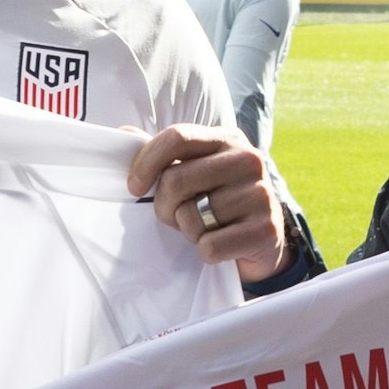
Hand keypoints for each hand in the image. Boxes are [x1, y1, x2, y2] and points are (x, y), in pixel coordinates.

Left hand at [127, 125, 287, 283]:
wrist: (264, 239)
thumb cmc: (218, 201)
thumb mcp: (195, 170)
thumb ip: (163, 154)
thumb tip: (122, 137)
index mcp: (227, 138)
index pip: (177, 137)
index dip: (146, 162)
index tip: (133, 187)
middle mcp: (248, 159)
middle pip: (176, 180)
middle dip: (164, 206)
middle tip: (175, 216)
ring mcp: (260, 194)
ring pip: (191, 217)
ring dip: (188, 231)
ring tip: (205, 227)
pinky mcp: (265, 229)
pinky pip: (209, 246)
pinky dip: (206, 252)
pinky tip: (221, 244)